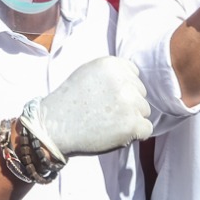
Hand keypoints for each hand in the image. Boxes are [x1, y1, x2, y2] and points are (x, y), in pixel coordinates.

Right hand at [34, 57, 151, 155]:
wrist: (53, 127)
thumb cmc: (69, 102)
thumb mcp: (88, 73)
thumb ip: (112, 73)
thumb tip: (135, 79)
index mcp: (112, 64)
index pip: (134, 75)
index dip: (122, 89)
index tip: (106, 98)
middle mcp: (123, 81)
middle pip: (141, 94)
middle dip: (127, 104)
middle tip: (104, 113)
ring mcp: (129, 103)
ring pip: (144, 111)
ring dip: (131, 119)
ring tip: (106, 123)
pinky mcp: (132, 124)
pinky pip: (146, 129)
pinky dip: (134, 135)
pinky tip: (114, 134)